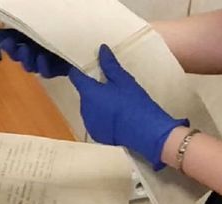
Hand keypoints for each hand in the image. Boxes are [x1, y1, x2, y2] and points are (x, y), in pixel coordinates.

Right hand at [0, 28, 70, 77]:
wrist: (82, 39)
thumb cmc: (55, 30)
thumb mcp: (32, 28)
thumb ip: (11, 32)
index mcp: (27, 41)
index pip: (11, 44)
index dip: (4, 44)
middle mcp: (34, 52)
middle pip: (19, 56)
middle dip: (13, 51)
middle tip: (10, 43)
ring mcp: (45, 62)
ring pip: (30, 66)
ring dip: (26, 59)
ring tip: (26, 50)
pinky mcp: (57, 70)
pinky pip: (47, 72)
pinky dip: (43, 67)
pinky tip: (43, 58)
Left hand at [68, 45, 187, 170]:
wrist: (145, 132)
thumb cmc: (134, 103)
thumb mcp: (124, 81)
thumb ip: (110, 65)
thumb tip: (101, 49)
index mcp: (89, 93)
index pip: (76, 78)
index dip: (78, 71)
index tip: (83, 66)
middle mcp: (84, 108)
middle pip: (84, 93)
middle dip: (93, 89)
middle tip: (109, 86)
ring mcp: (89, 123)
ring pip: (89, 107)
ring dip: (97, 103)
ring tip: (115, 102)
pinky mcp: (96, 134)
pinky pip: (94, 120)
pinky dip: (101, 117)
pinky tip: (115, 116)